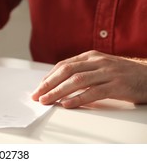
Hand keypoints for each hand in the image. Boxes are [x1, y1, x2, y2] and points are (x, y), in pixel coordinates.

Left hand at [31, 50, 146, 107]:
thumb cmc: (123, 74)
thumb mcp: (101, 67)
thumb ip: (83, 71)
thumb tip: (60, 82)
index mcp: (91, 56)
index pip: (63, 65)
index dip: (49, 77)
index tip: (38, 88)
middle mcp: (97, 61)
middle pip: (66, 71)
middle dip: (49, 84)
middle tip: (37, 95)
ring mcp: (108, 72)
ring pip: (77, 80)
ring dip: (58, 91)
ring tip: (47, 100)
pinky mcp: (117, 85)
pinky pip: (94, 92)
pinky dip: (78, 98)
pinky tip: (67, 104)